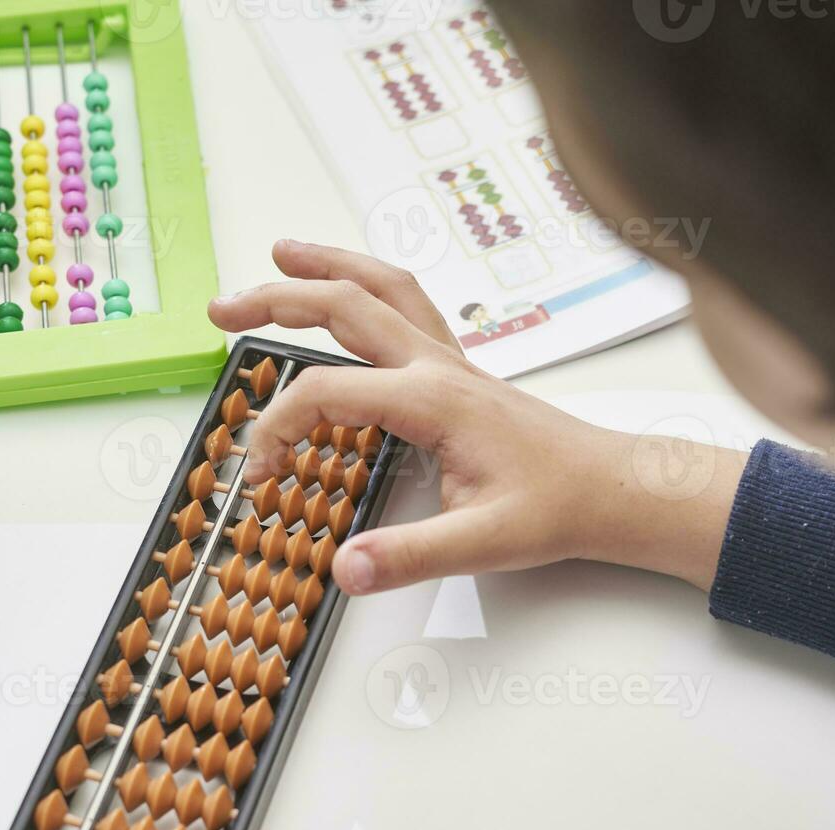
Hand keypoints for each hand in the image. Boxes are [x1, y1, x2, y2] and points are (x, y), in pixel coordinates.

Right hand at [207, 240, 744, 596]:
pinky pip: (407, 306)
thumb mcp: (483, 542)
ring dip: (327, 267)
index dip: (279, 429)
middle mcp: (438, 366)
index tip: (261, 474)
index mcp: (434, 400)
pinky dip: (368, 286)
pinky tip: (351, 293)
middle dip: (277, 300)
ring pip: (381, 288)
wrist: (612, 489)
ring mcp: (451, 362)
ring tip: (280, 253)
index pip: (328, 393)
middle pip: (346, 307)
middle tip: (222, 310)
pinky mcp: (459, 372)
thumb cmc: (557, 508)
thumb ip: (409, 557)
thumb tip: (343, 570)